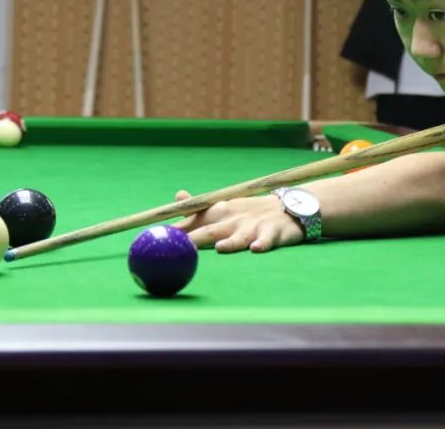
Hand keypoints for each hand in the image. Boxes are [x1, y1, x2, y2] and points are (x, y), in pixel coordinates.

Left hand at [171, 190, 303, 252]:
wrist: (287, 208)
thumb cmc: (249, 212)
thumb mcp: (224, 206)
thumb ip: (200, 207)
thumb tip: (178, 196)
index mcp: (219, 213)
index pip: (194, 221)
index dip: (177, 230)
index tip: (158, 236)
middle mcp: (233, 219)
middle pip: (211, 230)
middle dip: (195, 238)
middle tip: (181, 248)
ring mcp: (253, 227)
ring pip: (240, 236)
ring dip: (230, 242)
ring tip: (220, 248)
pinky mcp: (273, 234)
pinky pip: (267, 240)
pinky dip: (262, 244)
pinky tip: (257, 249)